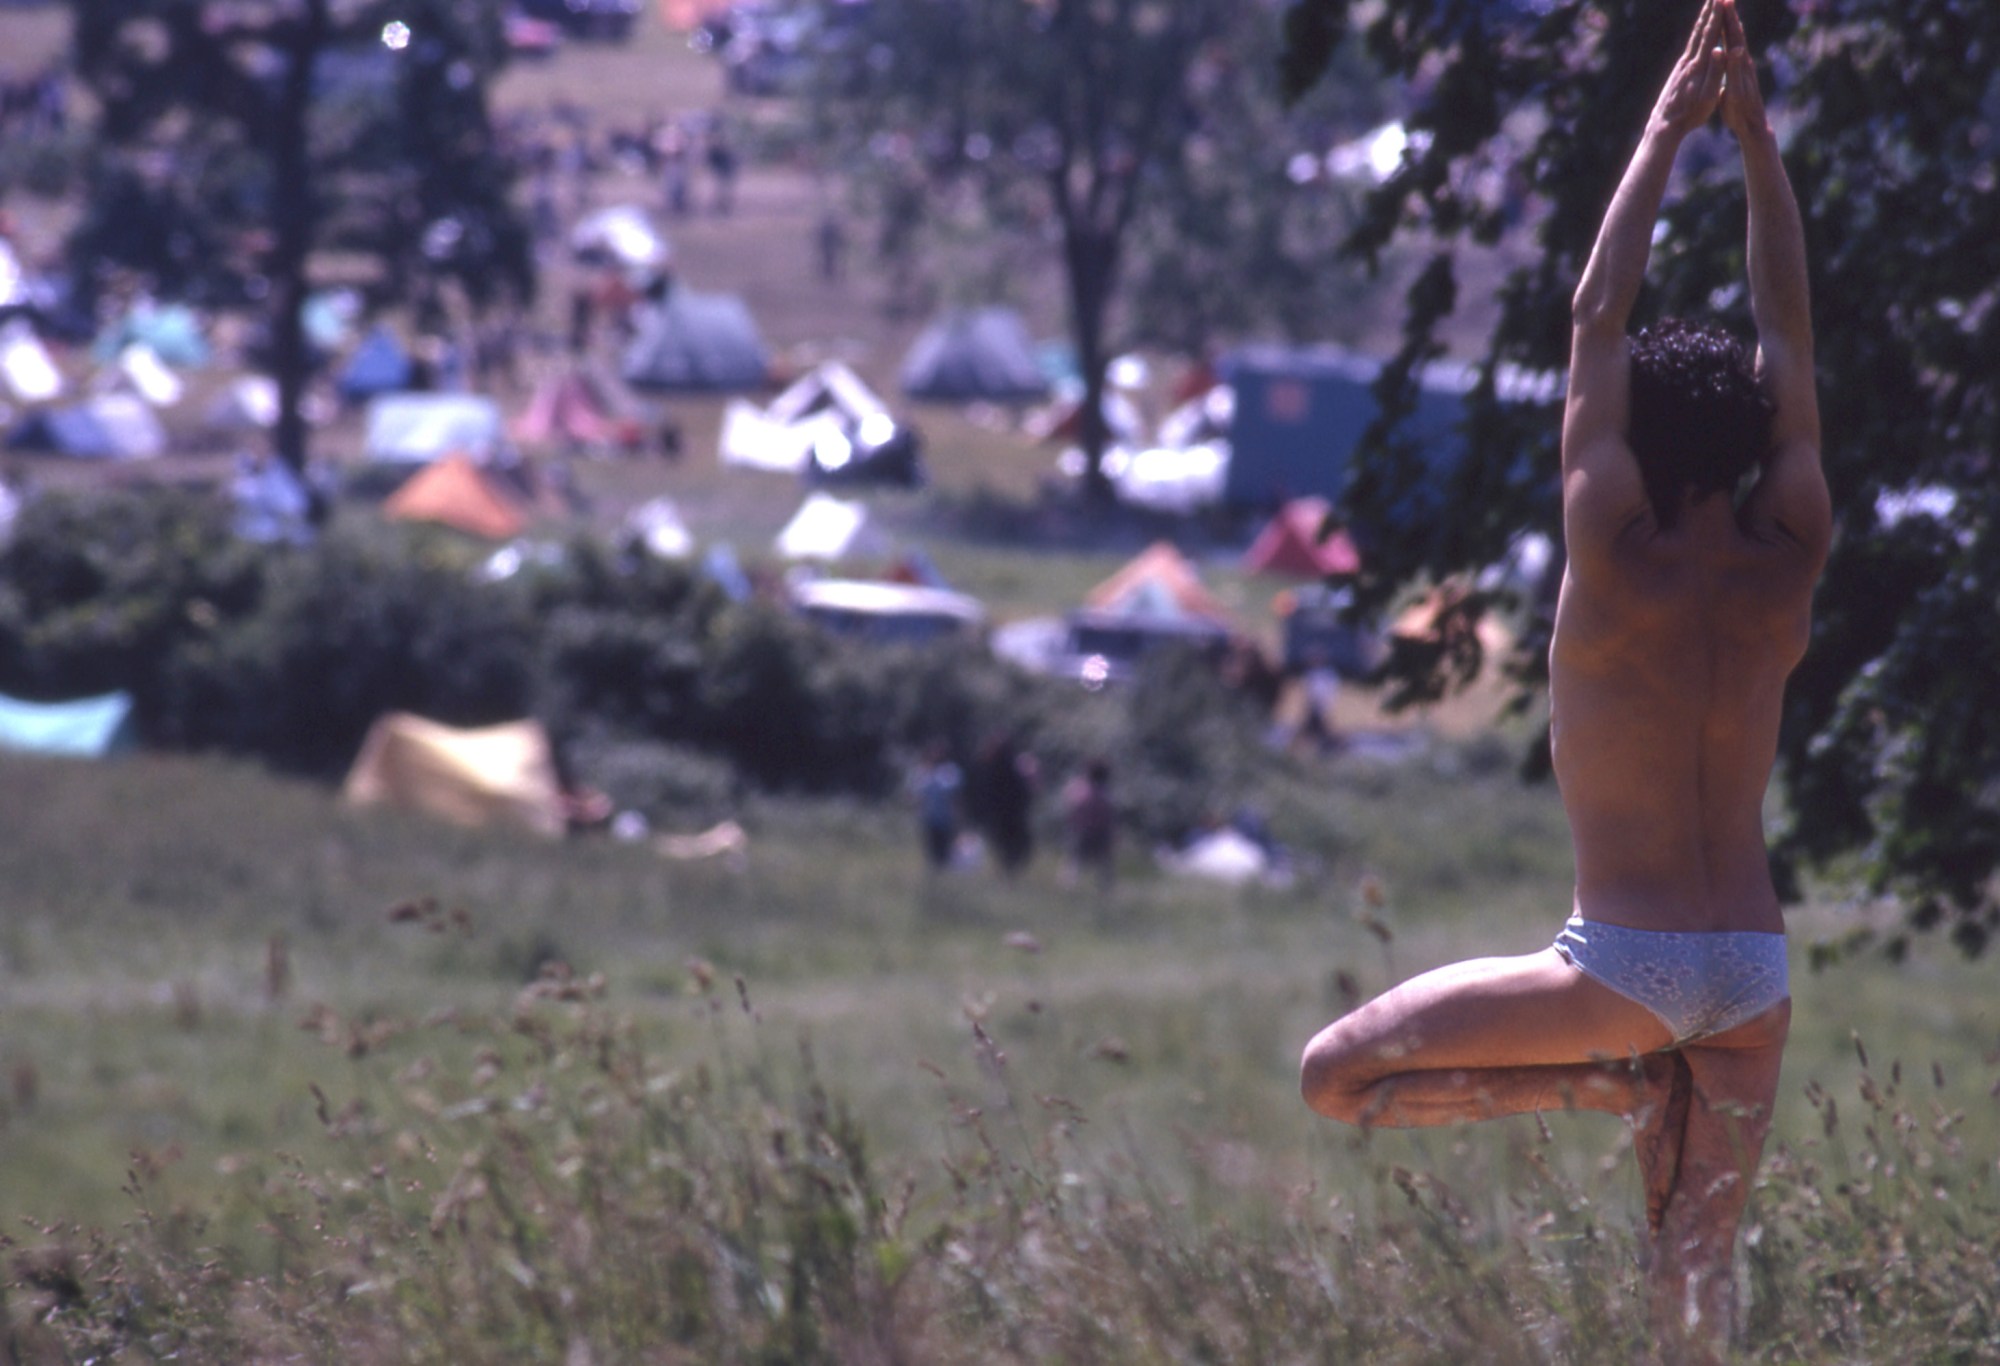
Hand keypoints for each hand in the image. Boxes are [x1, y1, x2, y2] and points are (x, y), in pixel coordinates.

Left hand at [1652, 0, 1726, 135]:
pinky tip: (1698, 33)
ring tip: (1709, 6)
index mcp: (1698, 66)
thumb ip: (1714, 72)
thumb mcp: (1707, 96)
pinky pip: (1690, 47)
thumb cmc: (1690, 115)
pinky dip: (1696, 35)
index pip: (1710, 35)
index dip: (1717, 16)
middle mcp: (1688, 62)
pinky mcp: (1678, 73)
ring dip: (1703, 20)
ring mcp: (1682, 66)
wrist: (1664, 126)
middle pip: (1700, 31)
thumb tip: (1718, 49)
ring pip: (1694, 38)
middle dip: (1710, 11)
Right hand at [1716, 0, 1768, 138]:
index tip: (1724, 1)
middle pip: (1736, 33)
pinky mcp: (1740, 74)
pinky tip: (1727, 39)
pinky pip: (1733, 51)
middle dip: (1730, 15)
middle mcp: (1744, 62)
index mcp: (1740, 64)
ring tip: (1726, 11)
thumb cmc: (1741, 112)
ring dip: (1731, 25)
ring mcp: (1743, 67)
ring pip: (1736, 41)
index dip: (1728, 19)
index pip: (1733, 36)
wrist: (1753, 125)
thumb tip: (1736, 49)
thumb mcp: (1735, 92)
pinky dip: (1729, 40)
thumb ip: (1734, 70)